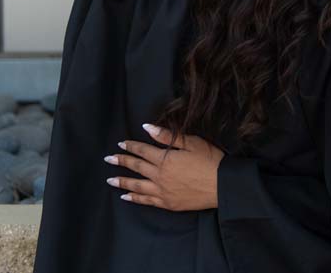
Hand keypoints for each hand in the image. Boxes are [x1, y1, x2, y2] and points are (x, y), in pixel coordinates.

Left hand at [104, 124, 223, 210]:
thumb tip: (147, 128)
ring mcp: (162, 191)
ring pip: (137, 185)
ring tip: (110, 180)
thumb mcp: (192, 142)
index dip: (131, 146)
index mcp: (165, 159)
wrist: (221, 185)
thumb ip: (168, 136)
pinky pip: (146, 201)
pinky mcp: (167, 203)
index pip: (143, 150)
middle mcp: (159, 175)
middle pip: (136, 167)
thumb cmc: (210, 160)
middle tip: (108, 159)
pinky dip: (135, 198)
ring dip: (122, 181)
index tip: (121, 144)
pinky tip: (126, 197)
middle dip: (122, 161)